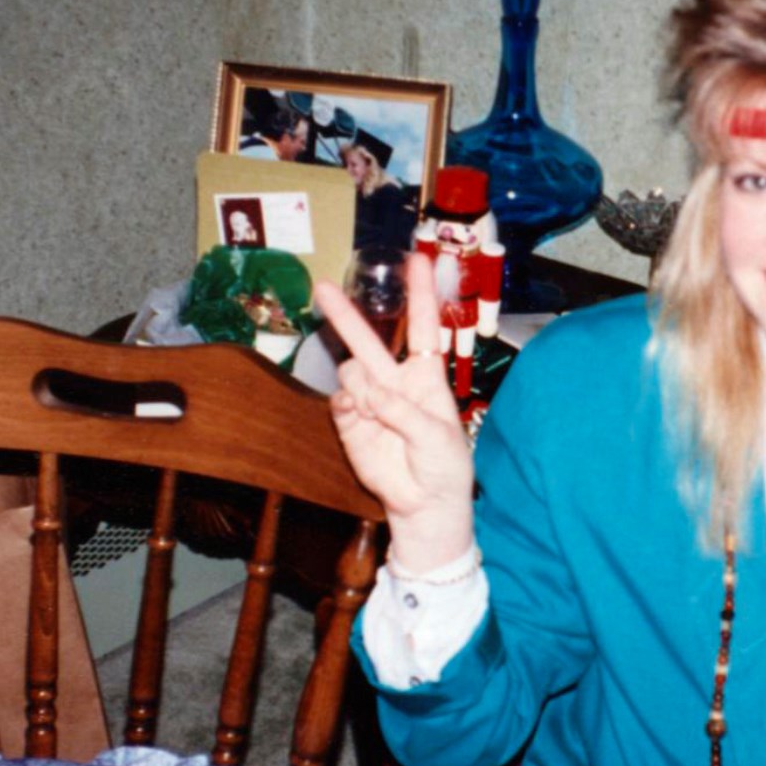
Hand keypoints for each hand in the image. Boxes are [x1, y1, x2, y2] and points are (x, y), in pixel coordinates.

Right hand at [314, 254, 475, 570]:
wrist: (424, 506)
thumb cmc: (444, 468)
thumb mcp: (438, 437)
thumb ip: (405, 413)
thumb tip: (369, 395)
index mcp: (426, 379)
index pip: (422, 328)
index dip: (420, 295)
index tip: (418, 259)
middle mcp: (395, 384)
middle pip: (369, 340)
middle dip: (345, 315)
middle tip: (320, 288)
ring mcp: (370, 402)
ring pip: (351, 371)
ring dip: (361, 385)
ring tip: (378, 412)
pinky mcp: (350, 424)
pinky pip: (341, 401)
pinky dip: (350, 406)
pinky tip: (363, 418)